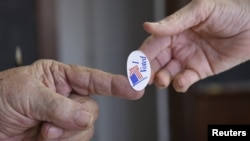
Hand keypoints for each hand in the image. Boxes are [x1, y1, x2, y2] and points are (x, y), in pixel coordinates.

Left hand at [0, 59, 142, 139]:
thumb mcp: (27, 94)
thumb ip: (59, 105)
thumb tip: (86, 116)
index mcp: (58, 78)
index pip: (93, 79)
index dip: (115, 83)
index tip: (135, 87)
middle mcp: (65, 97)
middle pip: (91, 109)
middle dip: (75, 120)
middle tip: (50, 126)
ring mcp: (63, 119)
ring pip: (86, 128)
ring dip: (67, 134)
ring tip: (43, 133)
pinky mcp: (60, 137)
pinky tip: (45, 139)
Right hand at [139, 0, 249, 91]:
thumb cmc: (231, 11)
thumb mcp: (200, 10)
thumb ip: (173, 22)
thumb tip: (147, 26)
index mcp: (174, 30)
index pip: (153, 44)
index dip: (143, 55)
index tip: (135, 65)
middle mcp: (178, 45)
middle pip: (156, 61)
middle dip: (148, 71)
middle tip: (143, 79)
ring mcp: (188, 58)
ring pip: (168, 72)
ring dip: (162, 78)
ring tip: (162, 80)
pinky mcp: (200, 70)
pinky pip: (185, 80)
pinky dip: (180, 84)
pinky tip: (180, 82)